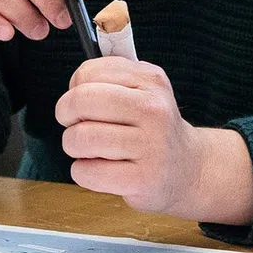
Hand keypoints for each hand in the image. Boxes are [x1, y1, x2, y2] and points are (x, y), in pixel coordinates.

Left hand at [54, 57, 252, 224]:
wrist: (186, 168)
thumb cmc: (151, 128)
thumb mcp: (142, 90)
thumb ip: (109, 78)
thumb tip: (75, 83)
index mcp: (151, 81)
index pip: (88, 73)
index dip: (74, 89)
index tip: (82, 102)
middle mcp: (154, 110)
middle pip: (81, 101)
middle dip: (66, 114)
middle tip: (74, 124)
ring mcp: (151, 146)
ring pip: (80, 138)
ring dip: (73, 146)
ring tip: (89, 149)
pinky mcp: (143, 179)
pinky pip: (87, 172)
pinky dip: (82, 172)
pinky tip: (100, 169)